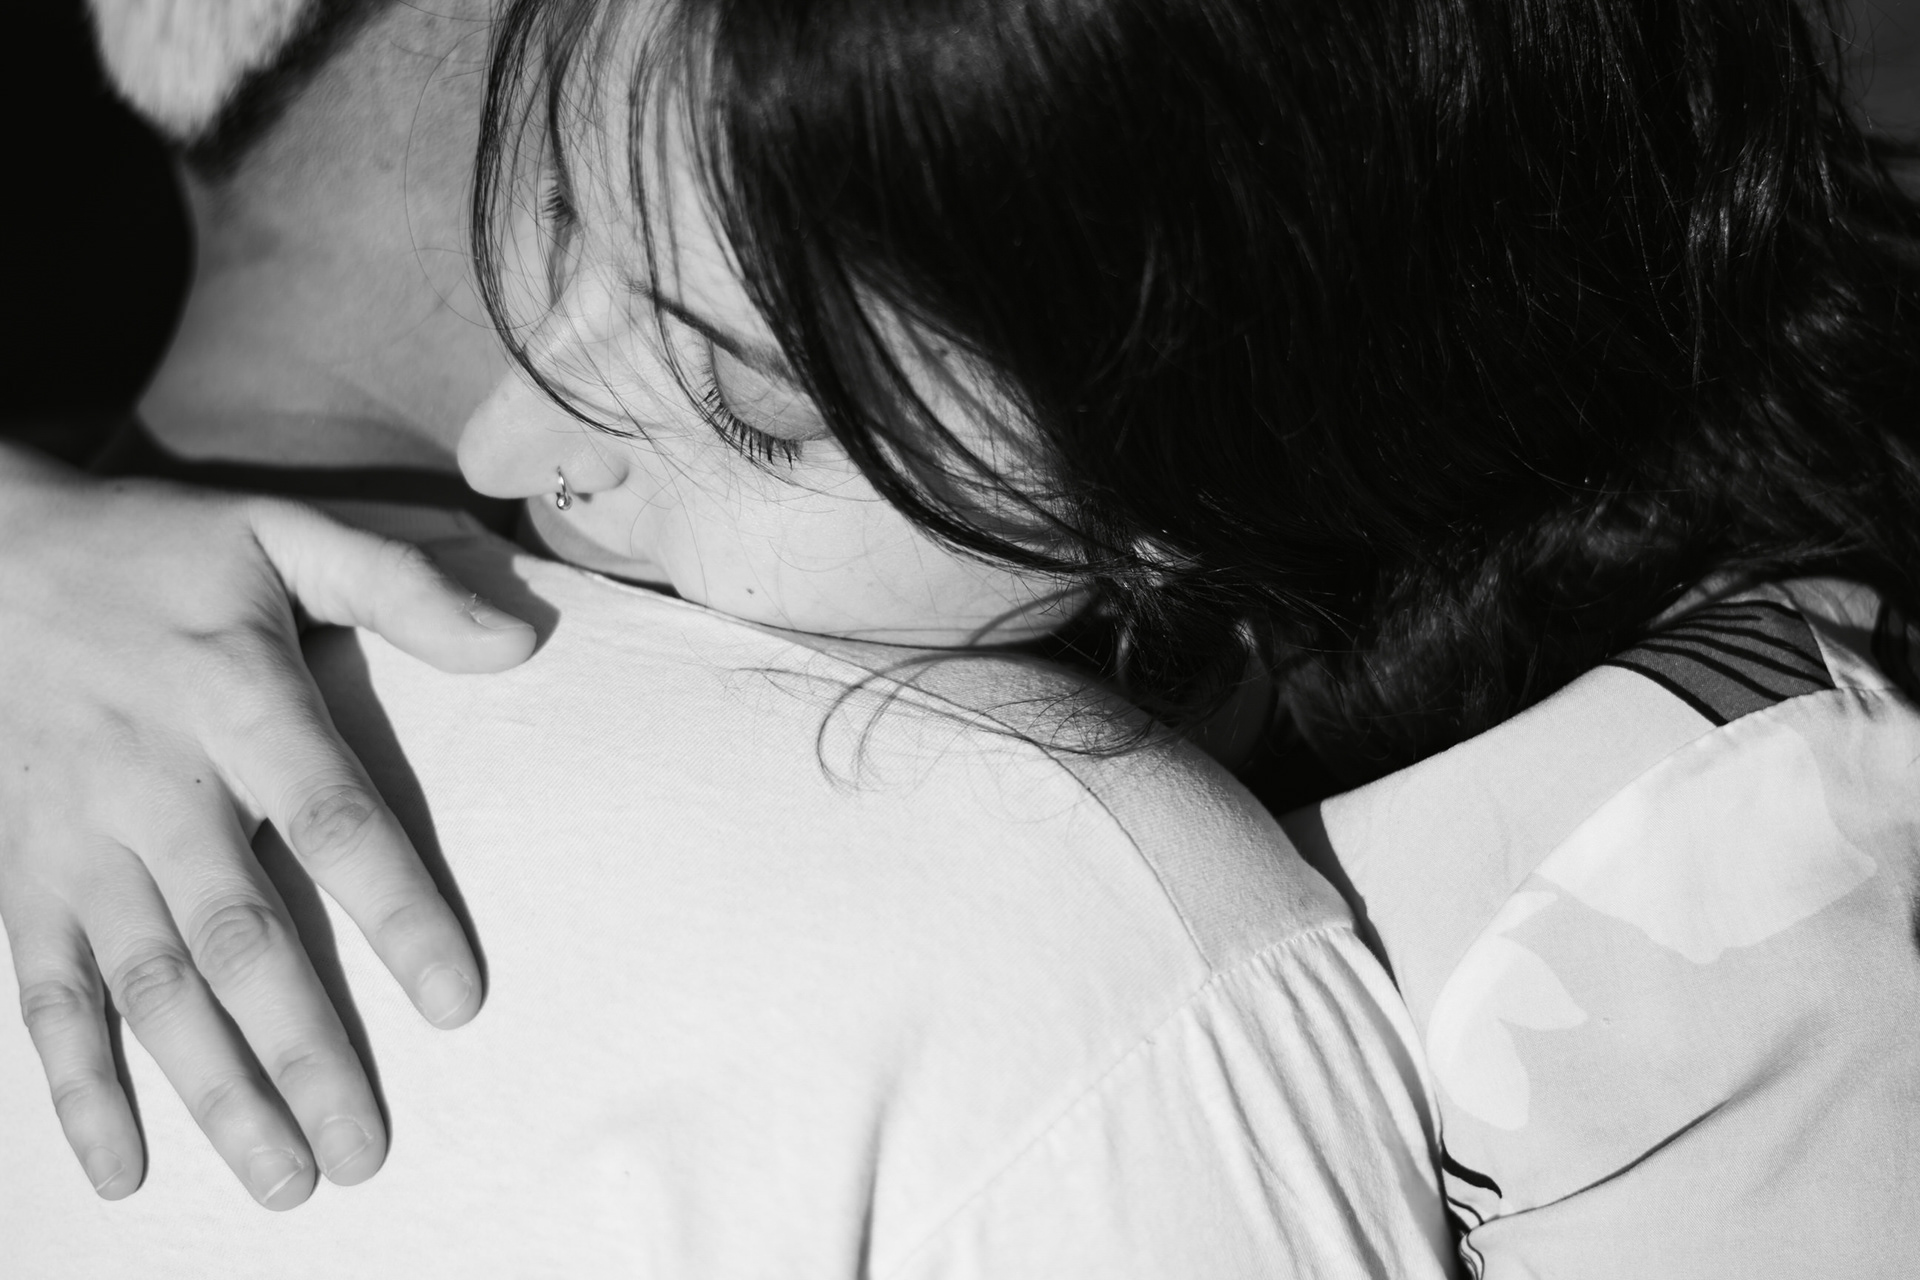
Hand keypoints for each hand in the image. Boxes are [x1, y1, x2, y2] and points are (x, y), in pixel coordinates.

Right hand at [0, 443, 534, 1207]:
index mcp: (238, 704)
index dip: (396, 913)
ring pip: (152, 988)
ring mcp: (77, 842)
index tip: (456, 1002)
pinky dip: (79, 1085)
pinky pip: (44, 996)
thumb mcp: (282, 532)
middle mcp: (156, 788)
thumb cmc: (157, 552)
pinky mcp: (17, 877)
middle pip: (242, 939)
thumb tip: (522, 642)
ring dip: (215, 1092)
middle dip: (304, 1052)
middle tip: (365, 1152)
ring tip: (285, 1179)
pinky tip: (124, 1167)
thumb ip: (400, 586)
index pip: (333, 821)